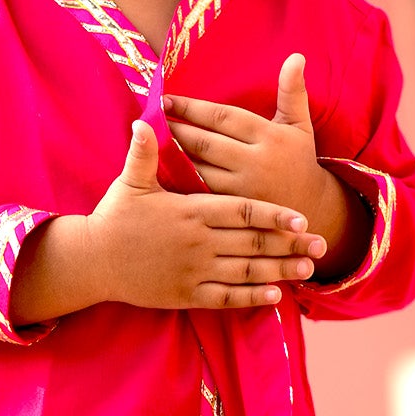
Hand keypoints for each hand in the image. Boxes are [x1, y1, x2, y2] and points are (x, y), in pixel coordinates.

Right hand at [89, 121, 323, 307]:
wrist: (93, 260)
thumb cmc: (114, 218)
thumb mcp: (129, 182)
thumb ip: (145, 152)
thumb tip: (145, 118)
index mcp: (190, 211)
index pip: (242, 212)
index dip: (273, 216)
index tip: (300, 219)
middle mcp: (197, 243)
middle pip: (252, 243)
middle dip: (289, 245)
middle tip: (321, 245)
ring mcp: (192, 271)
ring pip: (245, 272)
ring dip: (279, 271)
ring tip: (307, 269)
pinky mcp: (185, 294)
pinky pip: (225, 298)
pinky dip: (251, 297)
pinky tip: (274, 295)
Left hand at [164, 54, 370, 282]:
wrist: (311, 211)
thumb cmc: (299, 161)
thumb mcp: (300, 125)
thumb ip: (292, 92)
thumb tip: (296, 56)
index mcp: (269, 137)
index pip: (222, 117)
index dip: (192, 108)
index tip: (167, 100)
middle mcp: (254, 162)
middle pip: (205, 142)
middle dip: (176, 129)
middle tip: (151, 118)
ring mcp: (242, 189)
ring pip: (199, 168)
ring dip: (173, 154)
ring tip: (152, 141)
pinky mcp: (232, 210)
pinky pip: (200, 192)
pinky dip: (180, 180)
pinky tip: (162, 170)